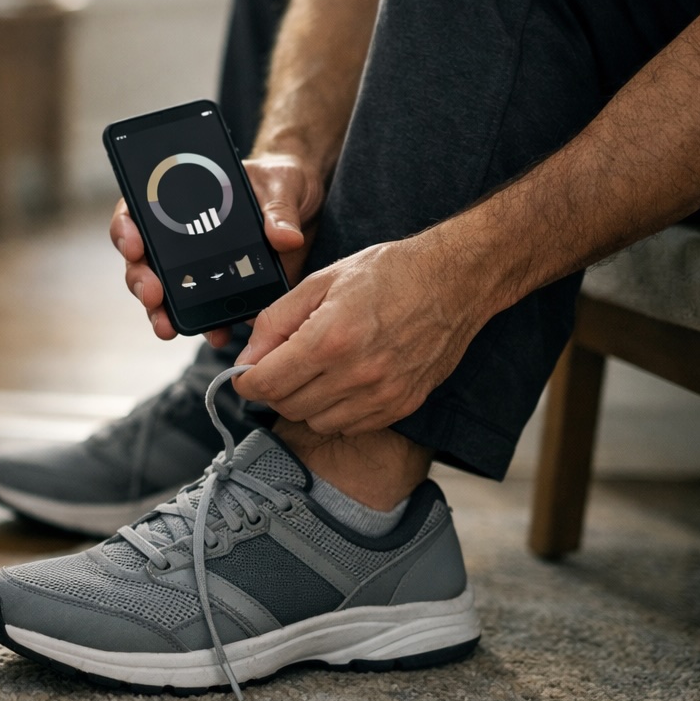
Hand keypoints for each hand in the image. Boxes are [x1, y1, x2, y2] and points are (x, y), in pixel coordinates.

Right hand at [109, 151, 324, 344]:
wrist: (303, 205)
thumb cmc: (281, 183)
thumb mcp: (282, 186)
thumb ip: (279, 209)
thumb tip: (285, 238)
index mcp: (179, 199)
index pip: (136, 211)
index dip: (126, 229)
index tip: (135, 246)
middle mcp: (177, 236)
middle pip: (142, 261)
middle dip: (141, 280)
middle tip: (152, 294)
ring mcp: (194, 267)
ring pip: (163, 293)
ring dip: (161, 312)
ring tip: (168, 327)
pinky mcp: (220, 290)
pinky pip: (204, 311)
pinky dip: (207, 326)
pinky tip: (217, 333)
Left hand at [230, 236, 491, 435]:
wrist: (454, 281)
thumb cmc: (388, 274)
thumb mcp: (320, 282)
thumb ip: (275, 322)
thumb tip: (246, 358)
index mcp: (329, 339)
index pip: (266, 384)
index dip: (246, 381)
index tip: (245, 373)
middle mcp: (355, 374)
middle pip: (286, 406)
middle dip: (273, 388)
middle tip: (282, 364)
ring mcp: (382, 395)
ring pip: (315, 422)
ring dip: (304, 402)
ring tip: (315, 370)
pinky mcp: (401, 405)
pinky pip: (350, 426)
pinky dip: (336, 411)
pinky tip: (342, 381)